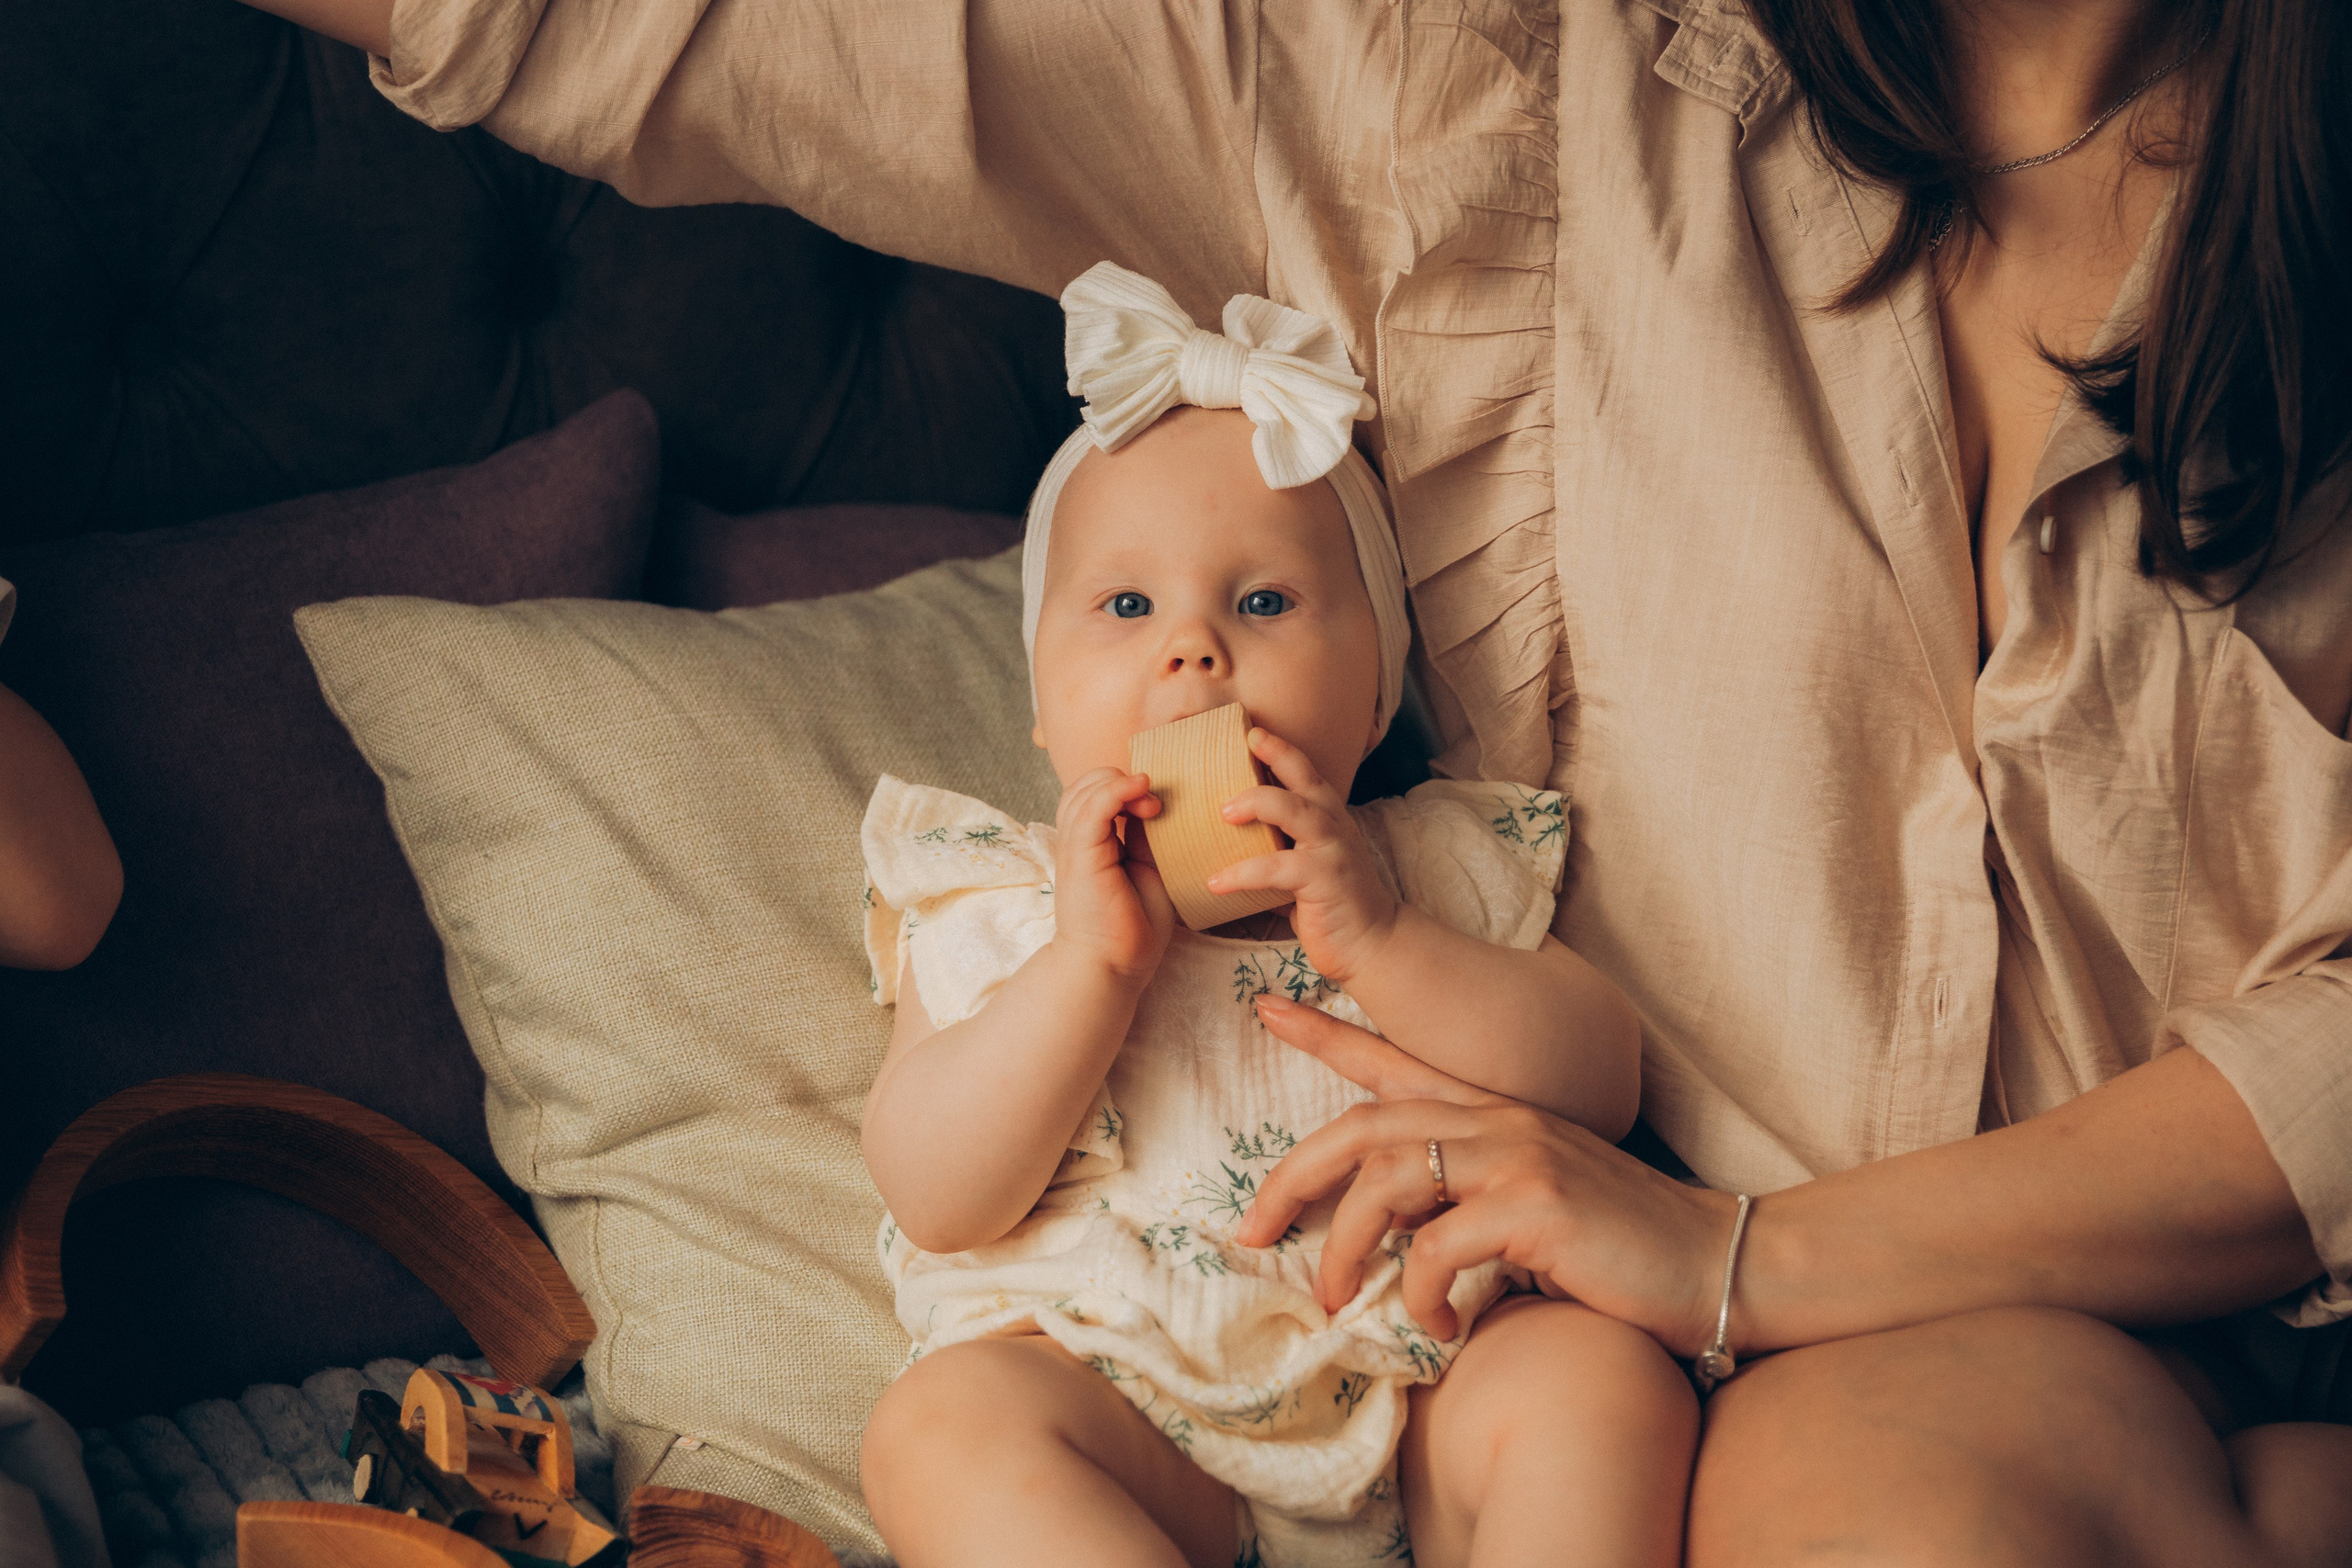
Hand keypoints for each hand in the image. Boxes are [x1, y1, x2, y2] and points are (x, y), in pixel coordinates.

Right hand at [1049, 767, 1175, 987]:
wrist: (1113, 967)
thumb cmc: (1132, 929)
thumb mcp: (1149, 872)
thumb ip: (1146, 839)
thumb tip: (1153, 805)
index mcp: (1092, 846)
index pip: (1094, 796)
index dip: (1123, 786)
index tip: (1156, 804)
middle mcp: (1078, 843)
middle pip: (1083, 786)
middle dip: (1118, 779)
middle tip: (1152, 802)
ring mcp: (1076, 848)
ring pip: (1082, 790)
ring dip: (1118, 782)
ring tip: (1149, 802)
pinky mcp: (1080, 856)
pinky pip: (1090, 809)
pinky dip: (1115, 791)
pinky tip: (1139, 789)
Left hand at [1206, 726, 1400, 984]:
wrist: (1371, 944)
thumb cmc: (1330, 904)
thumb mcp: (1304, 864)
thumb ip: (1278, 845)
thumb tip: (1226, 836)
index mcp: (1328, 816)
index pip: (1305, 771)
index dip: (1280, 747)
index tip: (1250, 729)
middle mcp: (1333, 824)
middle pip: (1304, 776)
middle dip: (1275, 754)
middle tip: (1244, 742)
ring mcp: (1332, 849)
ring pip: (1294, 810)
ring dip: (1256, 804)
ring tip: (1222, 813)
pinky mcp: (1324, 880)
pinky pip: (1277, 868)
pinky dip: (1242, 873)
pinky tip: (1214, 883)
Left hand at [1234, 996, 1736, 1352]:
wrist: (1718, 1262)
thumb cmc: (1621, 1247)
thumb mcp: (1533, 1204)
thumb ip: (1465, 1198)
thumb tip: (1394, 1232)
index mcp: (1494, 1112)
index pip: (1394, 1059)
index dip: (1327, 1033)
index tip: (1267, 1009)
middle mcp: (1498, 1119)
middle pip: (1362, 1126)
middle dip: (1293, 1176)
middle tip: (1250, 1228)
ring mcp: (1517, 1155)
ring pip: (1387, 1183)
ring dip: (1346, 1251)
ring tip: (1336, 1300)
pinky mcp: (1534, 1206)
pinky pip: (1436, 1251)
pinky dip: (1421, 1299)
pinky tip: (1442, 1329)